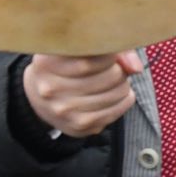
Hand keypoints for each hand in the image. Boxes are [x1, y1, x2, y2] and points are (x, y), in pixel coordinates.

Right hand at [23, 50, 142, 137]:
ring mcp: (62, 111)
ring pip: (114, 96)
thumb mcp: (78, 48)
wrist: (40, 95)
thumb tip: (135, 68)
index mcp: (46, 64)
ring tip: (118, 81)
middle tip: (117, 68)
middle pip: (108, 78)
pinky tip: (121, 95)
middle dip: (120, 71)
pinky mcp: (76, 127)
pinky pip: (113, 113)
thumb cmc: (67, 63)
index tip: (112, 54)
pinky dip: (124, 102)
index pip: (90, 61)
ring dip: (124, 86)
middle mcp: (49, 90)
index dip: (110, 56)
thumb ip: (110, 50)